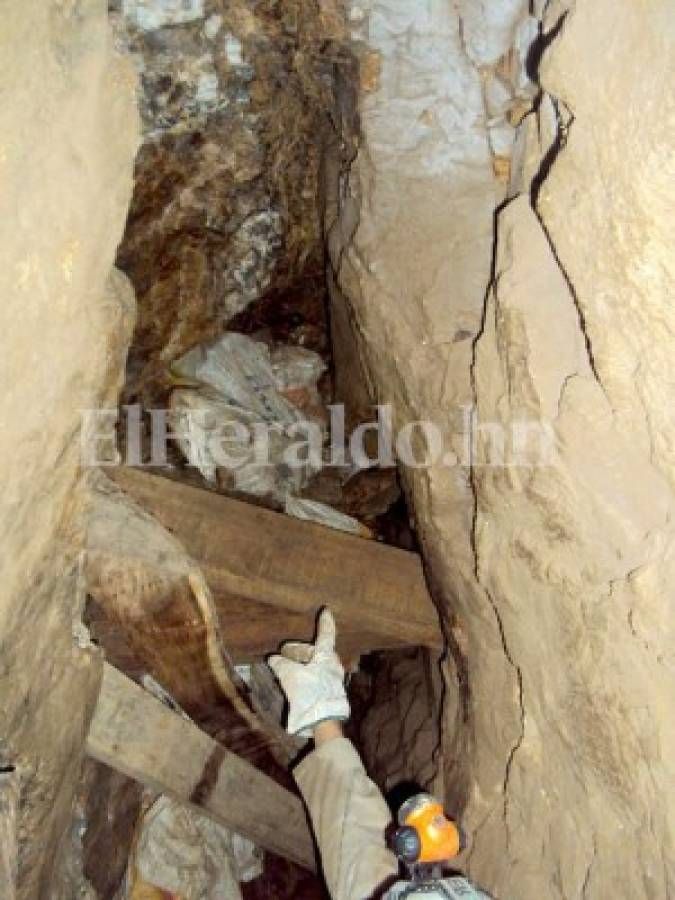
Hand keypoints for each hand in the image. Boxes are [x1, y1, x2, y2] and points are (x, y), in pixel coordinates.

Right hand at [268, 609, 349, 737]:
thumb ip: (282, 664)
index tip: (326, 610)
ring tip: (286, 666)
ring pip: (315, 665)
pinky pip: (315, 677)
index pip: (326, 634)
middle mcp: (332, 665)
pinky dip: (304, 674)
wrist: (323, 722)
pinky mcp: (328, 693)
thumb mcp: (291, 675)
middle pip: (315, 651)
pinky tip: (293, 679)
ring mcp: (332, 679)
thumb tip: (274, 658)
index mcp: (326, 656)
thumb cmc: (310, 693)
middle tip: (283, 653)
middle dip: (299, 650)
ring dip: (301, 664)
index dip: (324, 621)